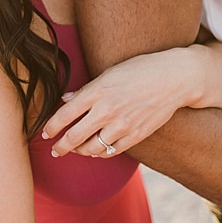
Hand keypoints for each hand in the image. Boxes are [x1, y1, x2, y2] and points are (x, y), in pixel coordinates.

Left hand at [42, 49, 192, 157]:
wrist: (175, 78)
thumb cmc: (142, 69)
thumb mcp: (112, 72)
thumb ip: (88, 89)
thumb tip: (66, 100)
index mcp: (98, 90)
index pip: (64, 114)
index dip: (51, 126)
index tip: (45, 132)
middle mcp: (107, 110)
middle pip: (73, 137)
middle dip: (60, 147)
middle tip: (55, 150)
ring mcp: (122, 125)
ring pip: (91, 149)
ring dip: (80, 151)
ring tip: (76, 150)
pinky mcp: (136, 135)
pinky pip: (111, 151)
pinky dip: (101, 153)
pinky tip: (98, 149)